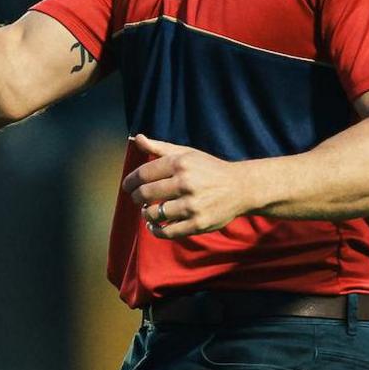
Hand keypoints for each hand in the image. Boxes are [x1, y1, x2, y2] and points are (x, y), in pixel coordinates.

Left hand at [120, 134, 253, 238]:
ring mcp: (193, 205)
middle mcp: (186, 183)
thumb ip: (160, 148)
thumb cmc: (208, 169)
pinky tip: (154, 226)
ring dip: (146, 214)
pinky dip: (156, 231)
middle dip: (136, 197)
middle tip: (137, 199)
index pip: (144, 173)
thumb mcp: (186, 153)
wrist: (241, 187)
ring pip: (155, 213)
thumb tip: (137, 138)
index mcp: (181, 163)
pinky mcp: (199, 224)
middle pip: (146, 194)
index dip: (130, 181)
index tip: (127, 186)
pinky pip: (169, 232)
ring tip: (147, 211)